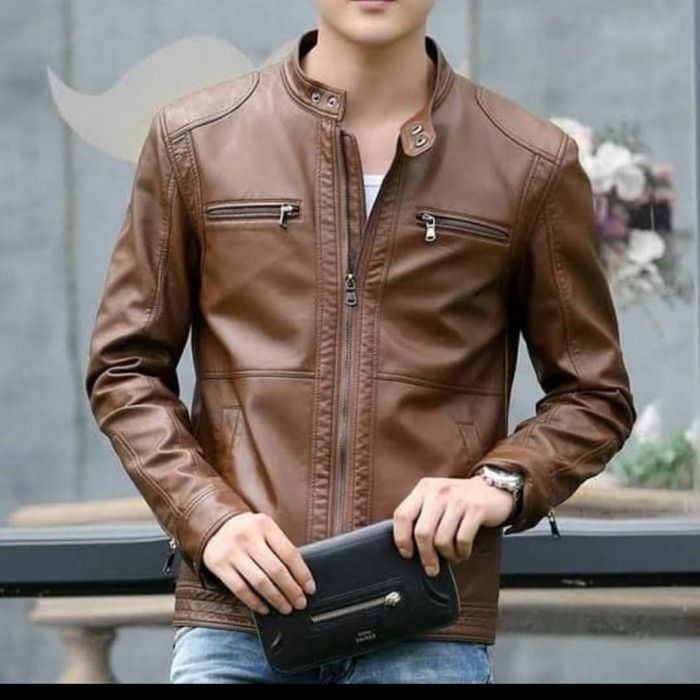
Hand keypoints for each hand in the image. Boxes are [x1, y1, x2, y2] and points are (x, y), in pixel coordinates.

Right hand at [202, 512, 315, 615]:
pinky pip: (240, 589)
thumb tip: (300, 579)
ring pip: (260, 582)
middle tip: (300, 602)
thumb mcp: (265, 529)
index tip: (309, 588)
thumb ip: (279, 547)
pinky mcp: (219, 565)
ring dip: (276, 599)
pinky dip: (255, 602)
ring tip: (286, 608)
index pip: (289, 553)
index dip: (302, 573)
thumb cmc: (249, 531)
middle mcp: (248, 537)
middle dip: (291, 590)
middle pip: (276, 570)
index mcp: (264, 525)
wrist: (216, 526)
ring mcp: (232, 551)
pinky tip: (265, 608)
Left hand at [393, 476, 513, 575]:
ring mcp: (457, 500)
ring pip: (442, 540)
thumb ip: (420, 514)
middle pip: (422, 533)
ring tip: (451, 556)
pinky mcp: (475, 509)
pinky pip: (462, 540)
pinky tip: (463, 552)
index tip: (406, 553)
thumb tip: (406, 545)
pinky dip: (462, 552)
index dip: (401, 538)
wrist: (492, 488)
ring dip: (447, 555)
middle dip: (426, 556)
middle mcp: (438, 492)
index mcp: (424, 488)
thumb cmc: (458, 499)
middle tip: (431, 568)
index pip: (402, 515)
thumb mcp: (435, 498)